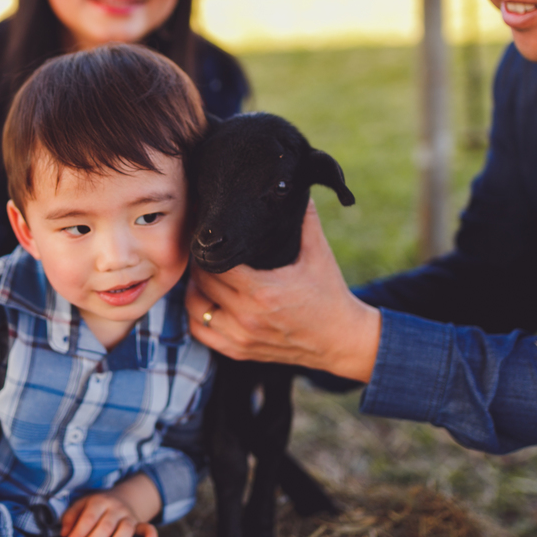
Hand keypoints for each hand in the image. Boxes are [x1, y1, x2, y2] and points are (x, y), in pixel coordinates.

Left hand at [60, 489, 157, 536]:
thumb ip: (70, 517)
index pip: (88, 518)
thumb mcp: (81, 505)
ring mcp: (129, 516)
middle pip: (105, 526)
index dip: (78, 532)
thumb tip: (64, 533)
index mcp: (99, 501)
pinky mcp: (139, 524)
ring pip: (125, 529)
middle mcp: (116, 507)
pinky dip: (151, 535)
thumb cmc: (95, 507)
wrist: (121, 497)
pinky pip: (148, 528)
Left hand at [187, 200, 381, 381]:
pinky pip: (201, 333)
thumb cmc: (329, 293)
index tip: (209, 235)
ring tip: (204, 275)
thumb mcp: (319, 252)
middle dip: (200, 263)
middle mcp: (248, 316)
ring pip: (195, 309)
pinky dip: (198, 316)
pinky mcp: (239, 351)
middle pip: (201, 283)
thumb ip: (305, 218)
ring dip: (195, 290)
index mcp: (263, 291)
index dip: (207, 246)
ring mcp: (241, 337)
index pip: (215, 263)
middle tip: (203, 249)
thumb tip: (295, 184)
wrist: (341, 339)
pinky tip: (207, 301)